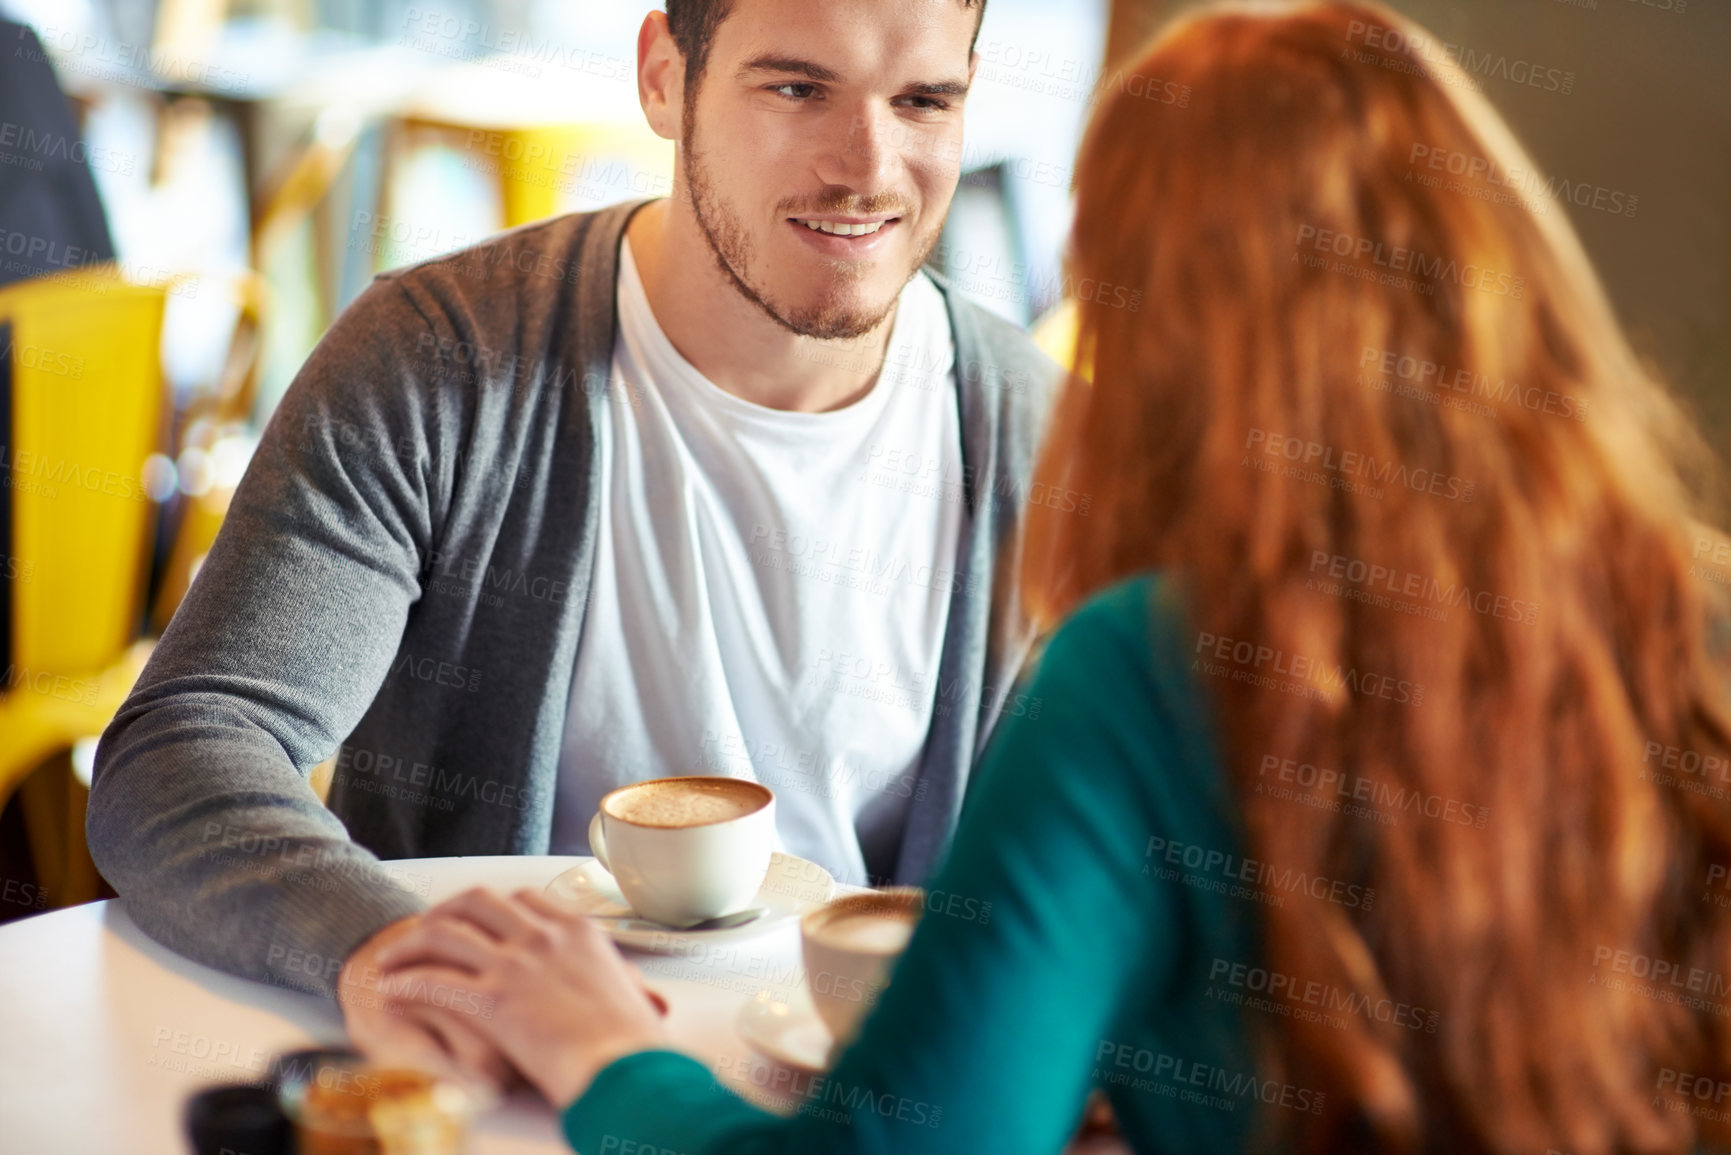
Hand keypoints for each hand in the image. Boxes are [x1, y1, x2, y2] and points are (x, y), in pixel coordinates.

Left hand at [373, 887, 669, 1109]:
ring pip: (446, 934)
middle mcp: (544, 937)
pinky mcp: (493, 1001)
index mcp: (579, 932)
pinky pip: (434, 982)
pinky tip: (388, 992)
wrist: (628, 1070)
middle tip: (425, 929)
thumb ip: (626, 988)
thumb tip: (645, 1001)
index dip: (494, 907)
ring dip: (410, 945)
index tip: (478, 920)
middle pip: (479, 901)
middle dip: (445, 911)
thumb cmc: (637, 1046)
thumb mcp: (633, 999)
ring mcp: (516, 965)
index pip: (526, 900)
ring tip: (390, 959)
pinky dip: (405, 985)